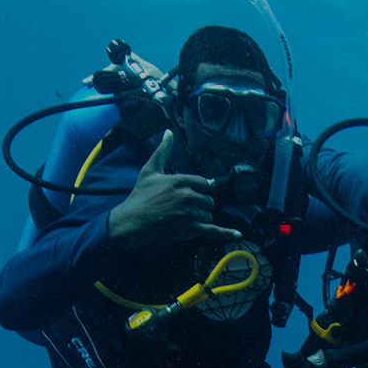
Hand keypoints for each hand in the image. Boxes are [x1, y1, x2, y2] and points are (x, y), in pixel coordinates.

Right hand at [106, 131, 241, 246]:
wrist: (130, 221)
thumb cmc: (139, 196)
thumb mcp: (149, 170)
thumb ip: (162, 151)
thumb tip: (169, 132)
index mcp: (181, 180)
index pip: (205, 184)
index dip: (199, 190)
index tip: (189, 195)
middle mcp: (188, 195)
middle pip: (209, 200)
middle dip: (199, 205)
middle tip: (181, 209)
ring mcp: (190, 213)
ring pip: (208, 215)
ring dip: (199, 218)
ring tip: (181, 219)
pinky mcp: (190, 229)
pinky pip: (213, 230)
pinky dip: (226, 233)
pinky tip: (237, 235)